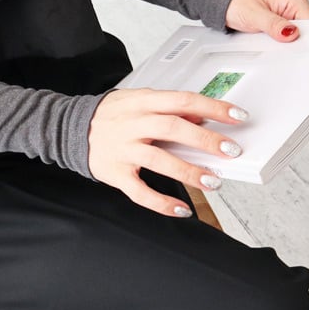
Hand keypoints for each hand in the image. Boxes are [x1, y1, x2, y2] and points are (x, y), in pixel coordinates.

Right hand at [88, 88, 248, 216]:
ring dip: (189, 171)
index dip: (212, 107)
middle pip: (172, 128)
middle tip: (231, 150)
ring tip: (213, 181)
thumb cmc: (111, 115)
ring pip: (159, 160)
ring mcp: (122, 149)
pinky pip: (140, 191)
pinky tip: (181, 209)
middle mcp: (131, 123)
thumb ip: (168, 108)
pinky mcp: (115, 173)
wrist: (71, 129)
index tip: (237, 116)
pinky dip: (162, 203)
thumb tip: (202, 116)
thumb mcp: (137, 101)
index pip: (181, 100)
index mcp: (139, 102)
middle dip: (205, 139)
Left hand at [225, 0, 308, 41]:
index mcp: (294, 0)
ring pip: (293, 37)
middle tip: (276, 45)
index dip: (305, 38)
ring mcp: (286, 16)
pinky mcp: (278, 23)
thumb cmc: (235, 0)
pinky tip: (265, 41)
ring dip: (282, 43)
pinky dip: (275, 42)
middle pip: (304, 32)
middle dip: (292, 42)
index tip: (294, 47)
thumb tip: (291, 34)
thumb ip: (273, 24)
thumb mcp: (253, 14)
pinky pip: (282, 37)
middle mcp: (293, 7)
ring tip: (266, 39)